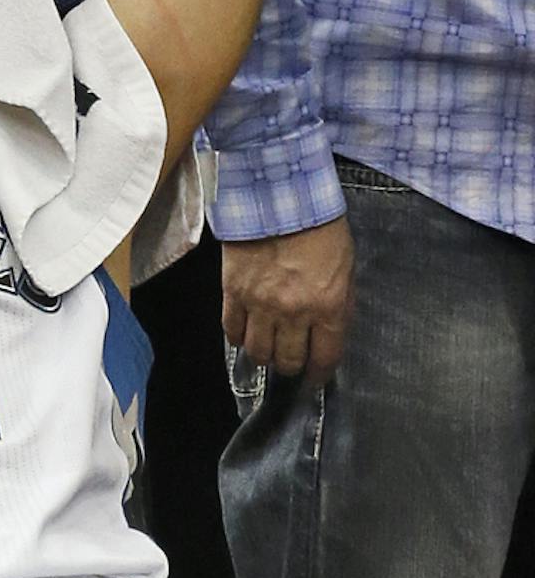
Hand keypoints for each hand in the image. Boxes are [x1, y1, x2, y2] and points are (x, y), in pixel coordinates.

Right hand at [220, 217, 353, 380]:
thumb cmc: (320, 228)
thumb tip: (327, 333)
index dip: (319, 374)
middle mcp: (293, 312)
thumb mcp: (344, 267)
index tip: (315, 379)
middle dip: (291, 367)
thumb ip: (336, 304)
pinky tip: (245, 335)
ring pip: (258, 352)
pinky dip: (238, 338)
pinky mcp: (233, 294)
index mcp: (328, 305)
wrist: (279, 198)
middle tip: (291, 364)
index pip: (325, 357)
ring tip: (268, 351)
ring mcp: (259, 305)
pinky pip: (232, 331)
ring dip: (264, 356)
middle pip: (288, 360)